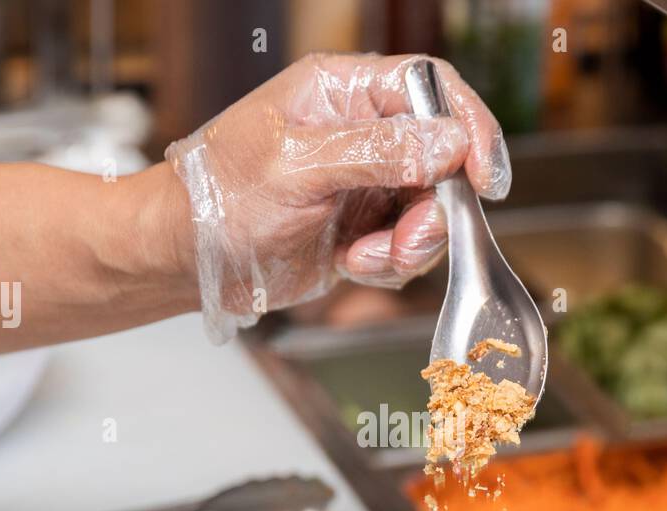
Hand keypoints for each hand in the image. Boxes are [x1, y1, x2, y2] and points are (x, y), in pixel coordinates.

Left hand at [165, 53, 510, 341]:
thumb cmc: (216, 198)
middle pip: (443, 158)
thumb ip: (376, 152)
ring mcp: (365, 183)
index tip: (483, 175)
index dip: (468, 127)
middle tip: (412, 236)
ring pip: (431, 209)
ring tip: (366, 258)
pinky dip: (391, 264)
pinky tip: (354, 264)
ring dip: (412, 243)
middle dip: (436, 206)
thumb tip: (449, 144)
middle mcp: (360, 133)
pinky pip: (407, 246)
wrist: (182, 259)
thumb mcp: (296, 168)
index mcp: (342, 93)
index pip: (431, 89)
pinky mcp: (363, 229)